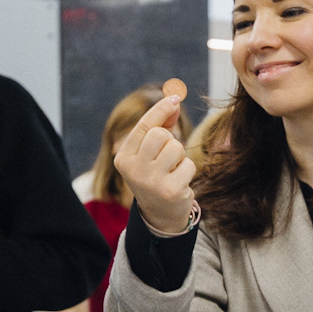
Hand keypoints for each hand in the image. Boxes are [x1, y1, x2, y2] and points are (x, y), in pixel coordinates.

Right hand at [113, 89, 194, 234]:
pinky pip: (189, 164)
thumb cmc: (156, 175)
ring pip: (176, 147)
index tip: (174, 98)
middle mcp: (133, 170)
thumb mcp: (150, 152)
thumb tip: (174, 101)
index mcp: (123, 158)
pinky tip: (179, 182)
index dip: (160, 110)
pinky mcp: (171, 191)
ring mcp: (151, 182)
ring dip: (180, 156)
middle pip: (160, 135)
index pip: (143, 126)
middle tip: (167, 157)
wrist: (160, 213)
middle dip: (170, 141)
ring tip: (172, 170)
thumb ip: (160, 126)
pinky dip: (188, 170)